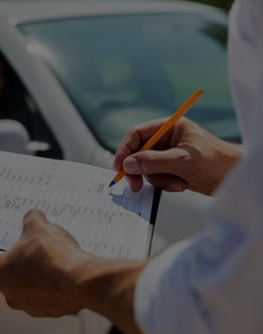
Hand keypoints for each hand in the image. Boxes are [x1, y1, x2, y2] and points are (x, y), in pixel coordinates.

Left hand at [0, 209, 92, 316]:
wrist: (79, 279)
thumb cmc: (51, 254)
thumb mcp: (38, 226)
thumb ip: (31, 219)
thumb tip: (34, 216)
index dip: (6, 244)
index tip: (16, 237)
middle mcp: (10, 296)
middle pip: (14, 272)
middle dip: (25, 259)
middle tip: (37, 244)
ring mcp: (31, 307)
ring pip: (32, 285)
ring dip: (40, 273)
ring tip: (54, 257)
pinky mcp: (51, 311)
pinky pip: (50, 294)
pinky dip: (55, 284)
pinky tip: (65, 270)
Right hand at [113, 118, 240, 195]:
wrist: (235, 178)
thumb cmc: (216, 162)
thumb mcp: (182, 160)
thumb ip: (153, 161)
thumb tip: (128, 164)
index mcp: (170, 128)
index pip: (138, 134)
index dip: (125, 149)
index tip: (119, 166)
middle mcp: (167, 139)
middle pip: (139, 152)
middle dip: (139, 169)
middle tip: (135, 185)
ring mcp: (169, 155)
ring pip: (147, 168)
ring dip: (158, 179)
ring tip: (176, 183)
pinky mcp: (172, 169)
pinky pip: (156, 177)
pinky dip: (165, 184)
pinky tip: (181, 185)